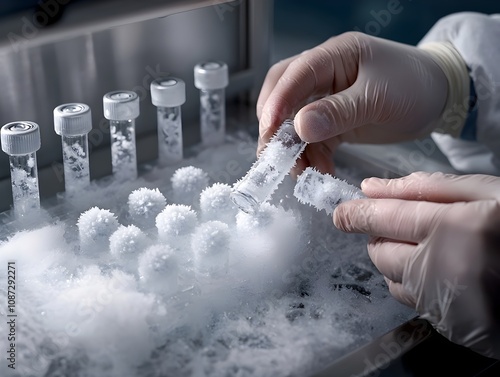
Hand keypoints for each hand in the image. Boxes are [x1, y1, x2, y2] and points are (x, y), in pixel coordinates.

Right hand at [257, 32, 448, 175]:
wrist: (440, 100)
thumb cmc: (415, 87)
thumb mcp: (377, 99)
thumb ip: (338, 112)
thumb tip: (299, 127)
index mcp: (335, 56)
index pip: (294, 74)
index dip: (277, 102)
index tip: (269, 132)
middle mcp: (325, 74)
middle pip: (284, 96)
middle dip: (275, 127)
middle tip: (273, 155)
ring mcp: (327, 98)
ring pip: (295, 122)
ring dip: (293, 148)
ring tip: (300, 172)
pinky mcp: (334, 120)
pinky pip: (314, 139)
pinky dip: (312, 157)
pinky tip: (319, 171)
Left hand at [333, 172, 499, 359]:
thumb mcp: (490, 193)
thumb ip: (429, 188)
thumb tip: (374, 188)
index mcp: (449, 228)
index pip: (377, 218)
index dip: (353, 213)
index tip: (342, 211)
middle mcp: (437, 269)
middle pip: (378, 251)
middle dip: (380, 235)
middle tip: (405, 224)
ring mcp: (442, 301)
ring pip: (390, 277)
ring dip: (396, 259)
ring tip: (432, 247)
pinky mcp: (449, 324)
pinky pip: (412, 299)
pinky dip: (415, 282)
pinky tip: (444, 271)